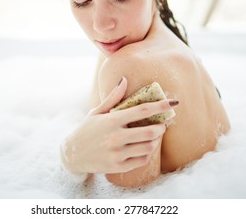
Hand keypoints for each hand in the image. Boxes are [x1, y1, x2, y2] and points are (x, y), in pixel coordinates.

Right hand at [61, 77, 176, 173]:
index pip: (142, 110)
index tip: (173, 102)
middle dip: (161, 127)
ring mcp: (116, 153)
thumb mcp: (97, 112)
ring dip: (155, 141)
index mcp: (111, 120)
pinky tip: (144, 148)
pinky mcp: (117, 167)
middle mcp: (115, 137)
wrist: (72, 154)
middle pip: (150, 132)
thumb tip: (124, 79)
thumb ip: (113, 97)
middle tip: (162, 125)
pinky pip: (141, 160)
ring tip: (154, 137)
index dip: (161, 105)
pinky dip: (147, 154)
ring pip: (148, 147)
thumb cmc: (86, 130)